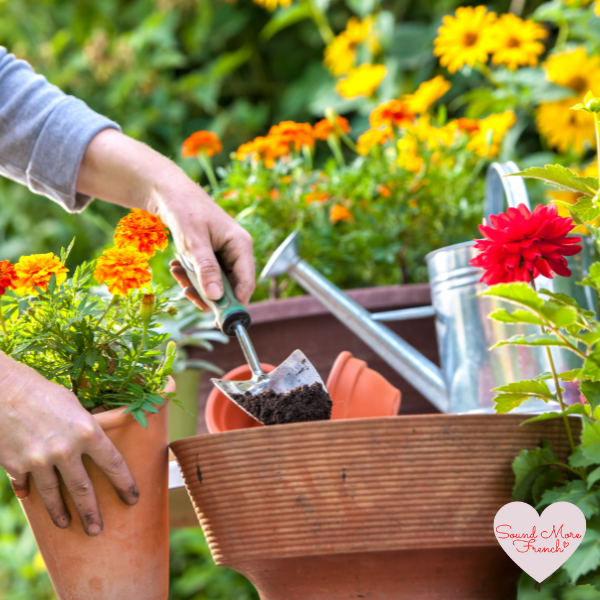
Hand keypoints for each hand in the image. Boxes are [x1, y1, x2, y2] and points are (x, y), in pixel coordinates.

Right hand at [0, 354, 138, 535]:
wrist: (4, 390)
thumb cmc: (44, 393)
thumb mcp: (75, 406)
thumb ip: (86, 429)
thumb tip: (96, 446)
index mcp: (88, 431)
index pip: (113, 464)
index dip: (125, 484)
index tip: (132, 498)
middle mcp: (66, 449)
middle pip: (84, 490)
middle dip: (92, 513)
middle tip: (98, 529)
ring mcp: (40, 460)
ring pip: (54, 495)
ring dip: (61, 513)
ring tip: (67, 524)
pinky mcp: (16, 465)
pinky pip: (26, 486)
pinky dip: (29, 493)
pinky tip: (31, 500)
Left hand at [163, 190, 254, 310]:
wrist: (169, 193)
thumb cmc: (185, 211)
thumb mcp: (194, 243)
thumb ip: (207, 270)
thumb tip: (216, 297)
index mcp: (241, 245)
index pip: (246, 282)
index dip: (236, 303)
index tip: (220, 320)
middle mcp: (237, 251)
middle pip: (231, 287)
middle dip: (208, 293)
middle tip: (186, 293)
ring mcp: (225, 254)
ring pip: (216, 283)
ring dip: (195, 284)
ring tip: (176, 271)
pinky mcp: (213, 256)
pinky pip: (206, 275)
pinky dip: (191, 276)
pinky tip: (176, 266)